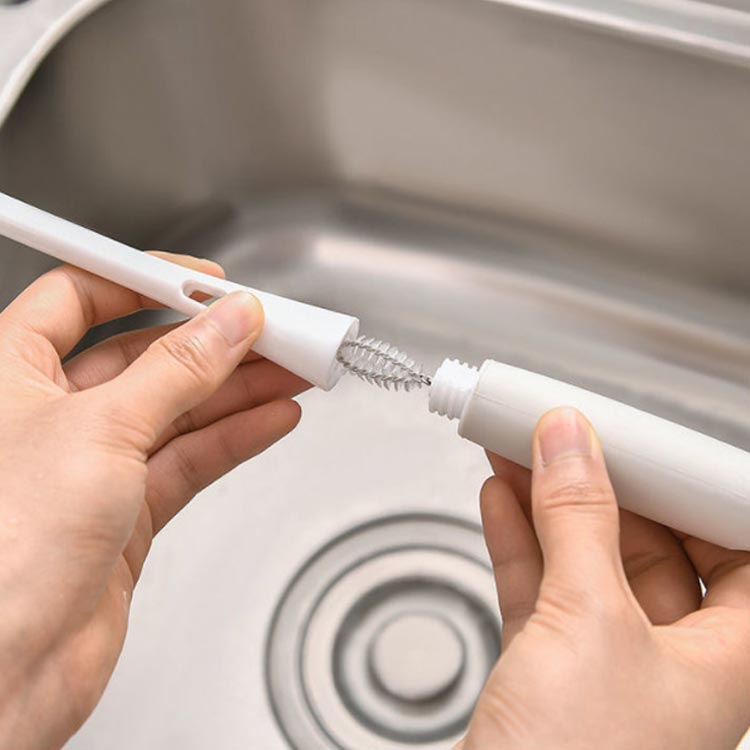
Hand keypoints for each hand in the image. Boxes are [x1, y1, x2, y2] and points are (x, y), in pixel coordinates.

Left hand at [0, 253, 307, 749]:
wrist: (6, 673)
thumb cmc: (3, 549)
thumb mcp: (102, 428)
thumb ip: (177, 370)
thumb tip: (229, 324)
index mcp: (10, 372)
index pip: (81, 296)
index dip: (147, 281)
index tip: (207, 282)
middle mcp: (51, 415)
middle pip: (148, 356)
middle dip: (216, 343)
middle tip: (275, 331)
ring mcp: (94, 467)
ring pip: (180, 410)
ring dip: (239, 389)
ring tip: (294, 370)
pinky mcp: (127, 514)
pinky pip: (190, 460)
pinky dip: (235, 439)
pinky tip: (273, 418)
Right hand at [461, 407, 749, 749]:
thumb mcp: (591, 622)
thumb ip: (580, 520)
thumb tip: (571, 444)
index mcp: (727, 658)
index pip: (738, 547)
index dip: (697, 489)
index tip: (652, 441)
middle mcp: (673, 661)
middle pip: (648, 543)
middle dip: (602, 483)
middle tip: (568, 434)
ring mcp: (603, 664)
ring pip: (582, 558)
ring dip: (547, 503)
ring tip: (520, 449)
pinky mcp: (546, 670)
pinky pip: (538, 585)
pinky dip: (518, 539)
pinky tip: (500, 499)